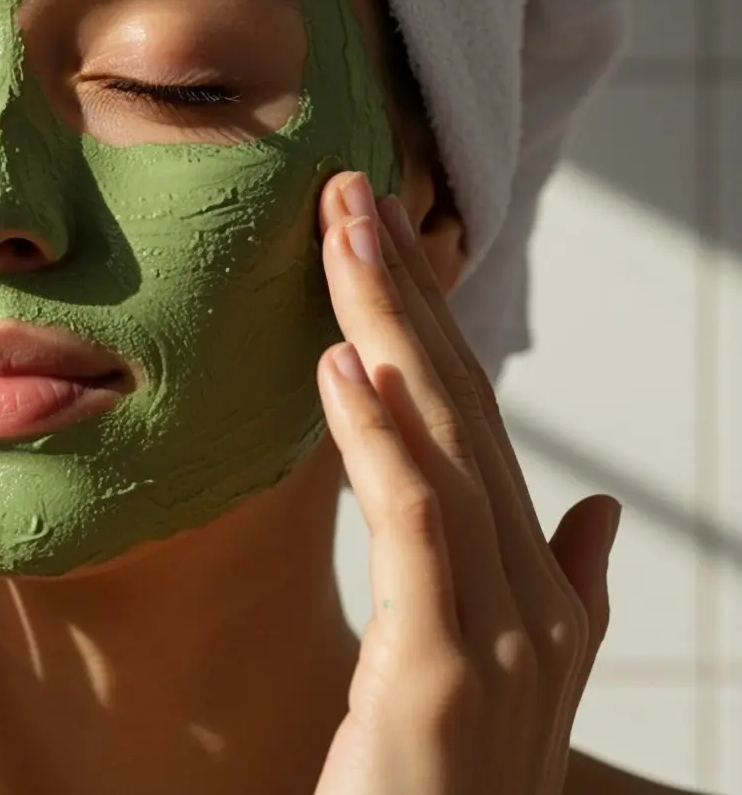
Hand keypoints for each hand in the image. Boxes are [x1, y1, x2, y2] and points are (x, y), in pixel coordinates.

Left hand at [312, 171, 619, 794]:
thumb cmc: (438, 791)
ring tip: (343, 234)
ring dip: (391, 329)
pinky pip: (414, 528)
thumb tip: (589, 510)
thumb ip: (555, 594)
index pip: (478, 429)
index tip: (379, 240)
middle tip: (352, 192)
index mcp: (539, 595)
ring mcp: (498, 634)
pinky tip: (338, 368)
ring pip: (445, 446)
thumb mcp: (493, 684)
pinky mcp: (438, 668)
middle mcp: (533, 601)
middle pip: (466, 412)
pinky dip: (381, 440)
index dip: (432, 327)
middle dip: (410, 294)